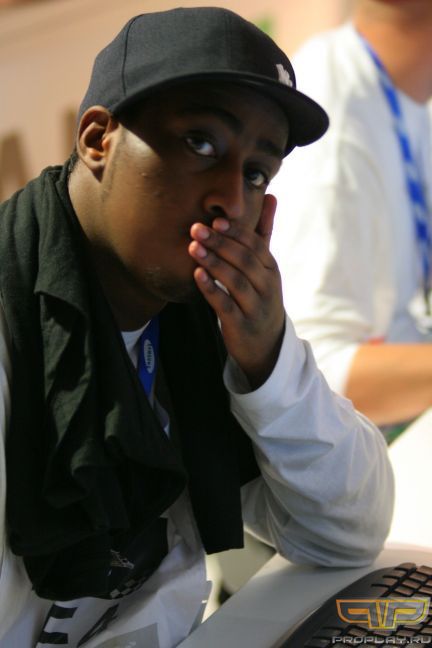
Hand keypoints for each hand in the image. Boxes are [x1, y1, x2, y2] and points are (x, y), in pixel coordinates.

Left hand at [188, 194, 284, 389]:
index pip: (256, 246)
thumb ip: (264, 233)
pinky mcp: (241, 325)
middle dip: (221, 243)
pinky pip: (226, 305)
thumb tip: (270, 196)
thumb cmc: (260, 296)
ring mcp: (255, 307)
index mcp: (271, 269)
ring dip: (214, 263)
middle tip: (197, 229)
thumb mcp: (265, 267)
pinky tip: (197, 276)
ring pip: (236, 282)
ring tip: (193, 248)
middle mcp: (267, 286)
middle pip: (245, 261)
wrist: (265, 343)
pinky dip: (211, 290)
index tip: (216, 219)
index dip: (236, 232)